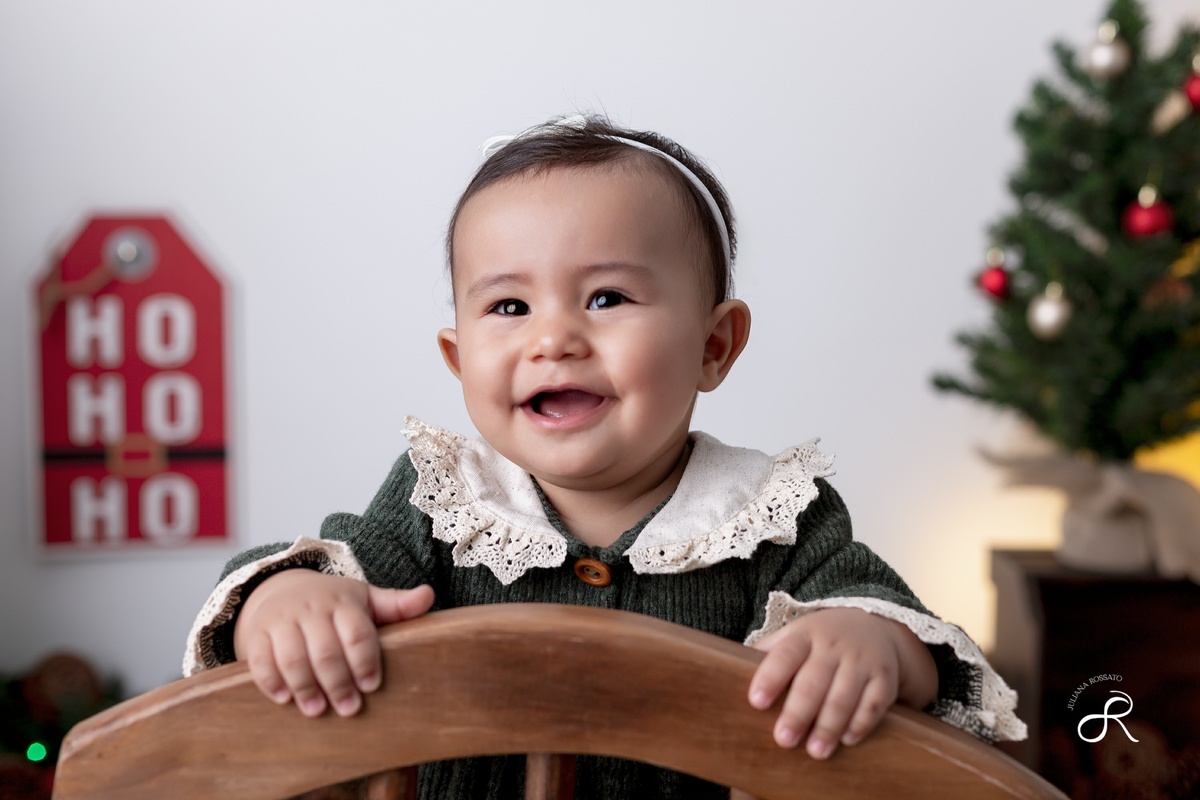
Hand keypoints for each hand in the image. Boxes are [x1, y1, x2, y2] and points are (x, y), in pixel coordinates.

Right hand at [232, 570, 434, 717]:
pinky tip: (285, 699)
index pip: (356, 632)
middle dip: (338, 682)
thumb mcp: (365, 600)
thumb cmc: (333, 604)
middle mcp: (311, 608)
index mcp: (343, 602)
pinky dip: (271, 681)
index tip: (372, 686)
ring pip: (292, 656)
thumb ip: (397, 605)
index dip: (364, 660)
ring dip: (305, 687)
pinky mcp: (257, 634)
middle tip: (349, 709)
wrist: (282, 590)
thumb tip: (429, 596)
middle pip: (325, 649)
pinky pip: (260, 660)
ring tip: (317, 711)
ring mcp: (282, 620)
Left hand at [747, 607, 936, 759]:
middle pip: (814, 681)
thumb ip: (769, 653)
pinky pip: (874, 703)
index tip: (756, 702)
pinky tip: (847, 739)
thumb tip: (728, 672)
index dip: (770, 677)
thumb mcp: (794, 637)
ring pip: (844, 695)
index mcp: (804, 635)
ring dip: (829, 726)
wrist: (872, 626)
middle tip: (783, 740)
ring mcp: (861, 660)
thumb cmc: (819, 641)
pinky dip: (861, 723)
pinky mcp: (884, 677)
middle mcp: (833, 646)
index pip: (784, 655)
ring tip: (815, 752)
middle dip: (798, 712)